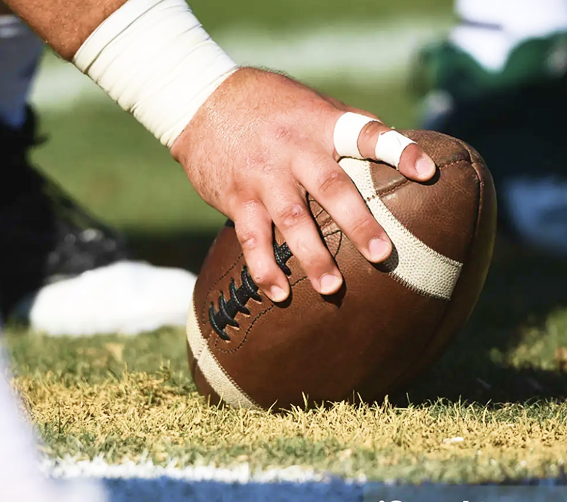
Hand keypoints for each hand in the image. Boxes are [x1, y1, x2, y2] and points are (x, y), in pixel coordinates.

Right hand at [171, 68, 435, 300]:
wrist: (201, 101)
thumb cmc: (267, 105)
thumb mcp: (308, 104)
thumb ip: (343, 132)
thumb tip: (393, 156)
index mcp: (320, 124)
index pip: (365, 133)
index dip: (398, 150)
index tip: (427, 171)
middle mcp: (293, 150)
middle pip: (331, 187)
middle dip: (358, 222)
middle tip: (383, 254)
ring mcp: (263, 176)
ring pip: (291, 220)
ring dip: (311, 256)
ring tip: (331, 288)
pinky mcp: (237, 198)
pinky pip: (251, 238)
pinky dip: (264, 268)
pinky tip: (279, 293)